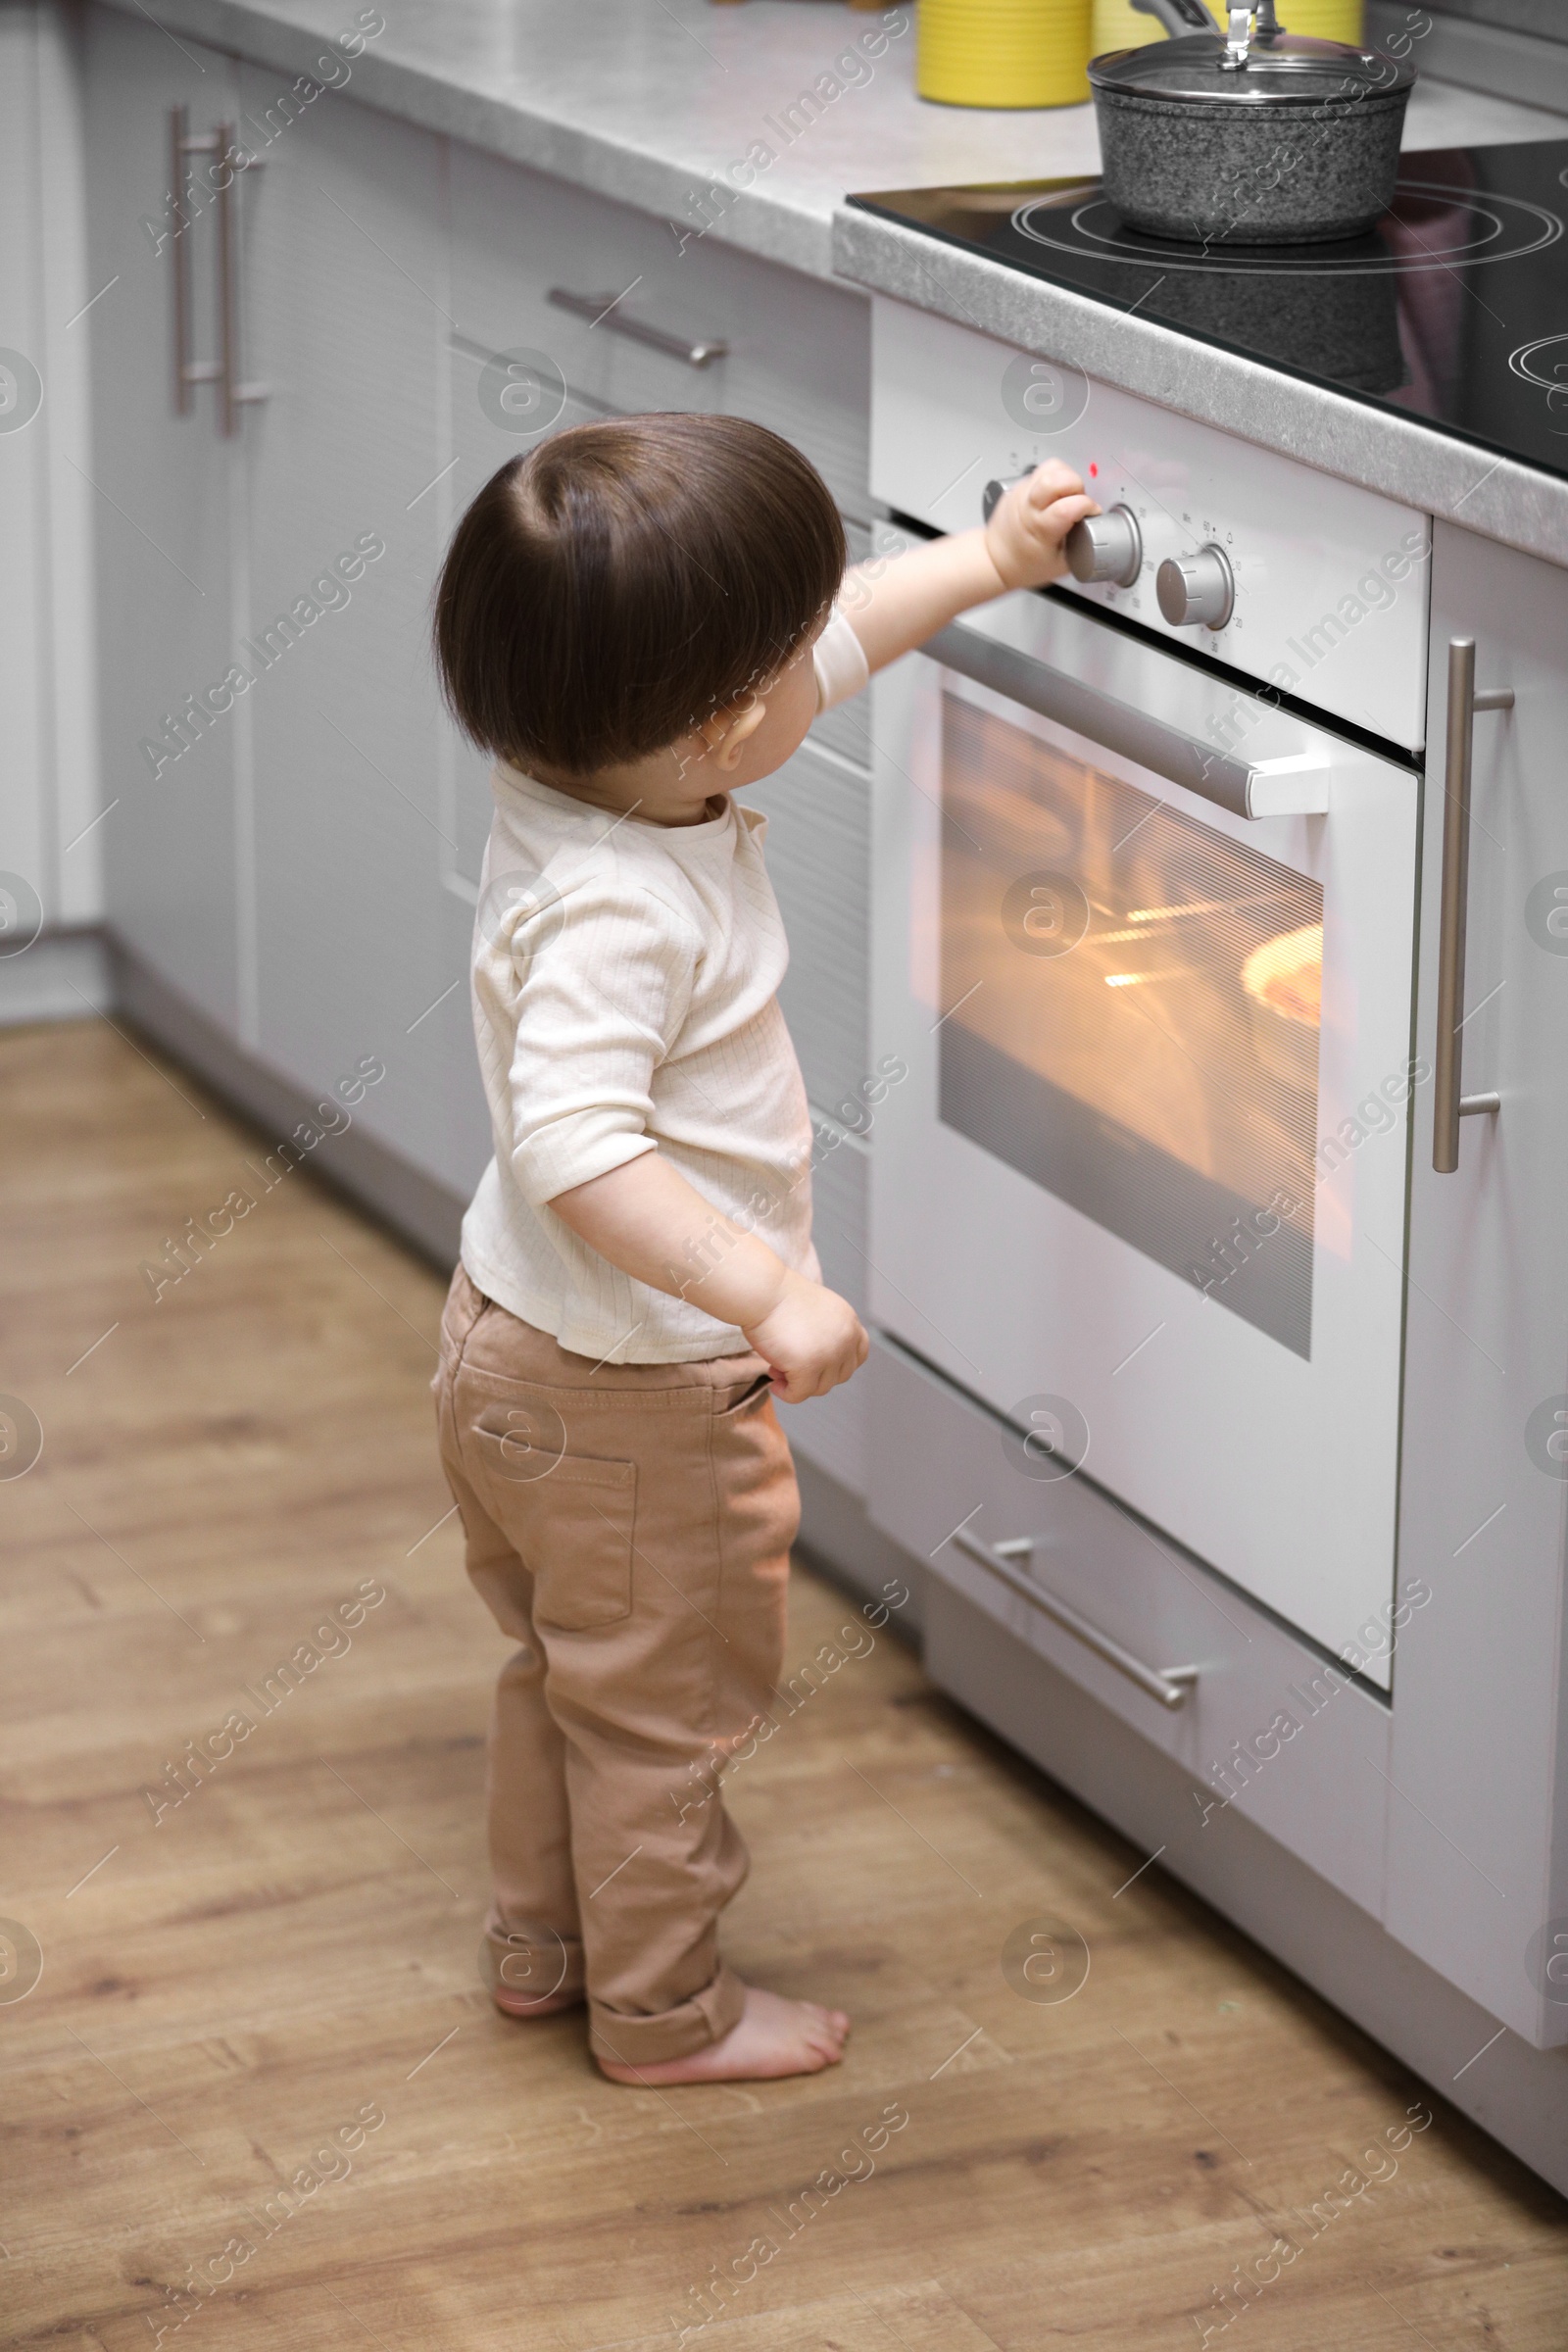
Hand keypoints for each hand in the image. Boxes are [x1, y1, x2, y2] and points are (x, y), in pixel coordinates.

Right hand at [743, 1271, 867, 1403]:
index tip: (820, 1366)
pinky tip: (774, 1384)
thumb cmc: (778, 1298)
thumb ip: (825, 1334)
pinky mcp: (808, 1366)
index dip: (839, 1365)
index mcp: (849, 1322)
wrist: (762, 1292)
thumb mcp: (816, 1312)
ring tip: (776, 1371)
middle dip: (816, 1375)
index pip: (859, 1354)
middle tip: (790, 1367)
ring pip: (820, 1388)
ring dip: (799, 1384)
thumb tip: (817, 1367)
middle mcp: (846, 1338)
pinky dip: (786, 1394)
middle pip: (840, 1375)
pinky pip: (799, 1394)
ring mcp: (830, 1354)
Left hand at [984, 461, 1099, 593]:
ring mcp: (1023, 492)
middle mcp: (1029, 506)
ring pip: (1052, 467)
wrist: (995, 559)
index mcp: (1040, 528)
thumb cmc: (1025, 564)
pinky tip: (1056, 494)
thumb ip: (1082, 545)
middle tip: (1077, 501)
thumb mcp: (1061, 564)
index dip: (1087, 506)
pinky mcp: (1020, 485)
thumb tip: (1098, 529)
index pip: (1069, 505)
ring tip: (1067, 495)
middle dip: (1077, 486)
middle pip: (1058, 478)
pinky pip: (1043, 469)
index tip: (1091, 514)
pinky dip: (1056, 477)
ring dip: (1067, 477)